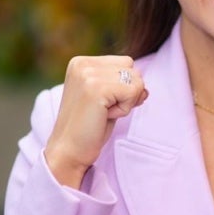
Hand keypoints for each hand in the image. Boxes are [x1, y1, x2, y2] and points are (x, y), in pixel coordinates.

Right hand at [44, 56, 147, 187]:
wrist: (68, 152)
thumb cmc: (88, 128)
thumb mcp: (106, 99)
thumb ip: (122, 85)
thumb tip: (145, 89)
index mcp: (81, 62)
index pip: (126, 63)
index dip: (123, 87)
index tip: (102, 104)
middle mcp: (83, 64)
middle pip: (133, 70)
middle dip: (127, 94)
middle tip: (102, 111)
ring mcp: (88, 74)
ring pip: (136, 81)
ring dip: (126, 102)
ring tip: (103, 113)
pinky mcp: (96, 88)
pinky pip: (133, 92)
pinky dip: (125, 109)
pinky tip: (105, 116)